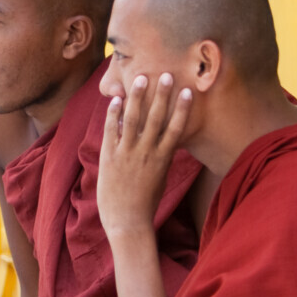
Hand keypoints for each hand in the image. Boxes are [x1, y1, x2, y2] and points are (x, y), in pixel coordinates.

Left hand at [97, 73, 192, 238]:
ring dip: (138, 97)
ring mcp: (127, 154)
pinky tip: (115, 99)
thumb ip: (162, 158)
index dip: (181, 108)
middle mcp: (146, 153)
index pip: (175, 128)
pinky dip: (113, 114)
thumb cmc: (146, 203)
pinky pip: (111, 130)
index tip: (187, 91)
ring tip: (141, 78)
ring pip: (133, 120)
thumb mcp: (160, 178)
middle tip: (167, 74)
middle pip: (156, 118)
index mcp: (162, 158)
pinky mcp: (109, 157)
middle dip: (162, 95)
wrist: (127, 222)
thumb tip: (168, 142)